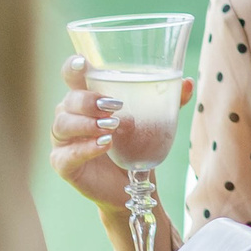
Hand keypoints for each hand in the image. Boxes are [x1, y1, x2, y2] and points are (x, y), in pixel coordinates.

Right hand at [49, 57, 190, 212]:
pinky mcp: (63, 164)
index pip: (72, 76)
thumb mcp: (152, 121)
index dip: (72, 67)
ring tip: (111, 128)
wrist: (128, 187)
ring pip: (62, 124)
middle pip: (68, 99)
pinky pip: (67, 154)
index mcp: (85, 99)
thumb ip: (168, 101)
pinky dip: (85, 148)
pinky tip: (105, 145)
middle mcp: (69, 116)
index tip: (82, 63)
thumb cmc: (134, 147)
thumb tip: (187, 82)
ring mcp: (63, 141)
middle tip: (113, 107)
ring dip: (86, 123)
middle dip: (88, 101)